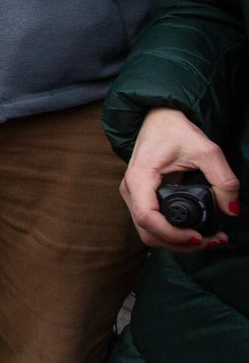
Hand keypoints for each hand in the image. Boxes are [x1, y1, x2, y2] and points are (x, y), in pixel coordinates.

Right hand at [121, 107, 238, 250]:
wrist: (157, 118)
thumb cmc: (175, 130)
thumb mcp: (206, 150)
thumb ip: (223, 179)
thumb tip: (232, 210)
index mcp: (139, 178)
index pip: (147, 218)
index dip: (173, 233)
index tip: (199, 235)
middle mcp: (131, 191)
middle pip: (148, 233)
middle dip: (180, 244)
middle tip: (212, 240)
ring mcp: (134, 197)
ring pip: (149, 234)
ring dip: (177, 243)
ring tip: (209, 239)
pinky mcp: (142, 199)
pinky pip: (153, 226)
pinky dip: (173, 235)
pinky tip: (195, 232)